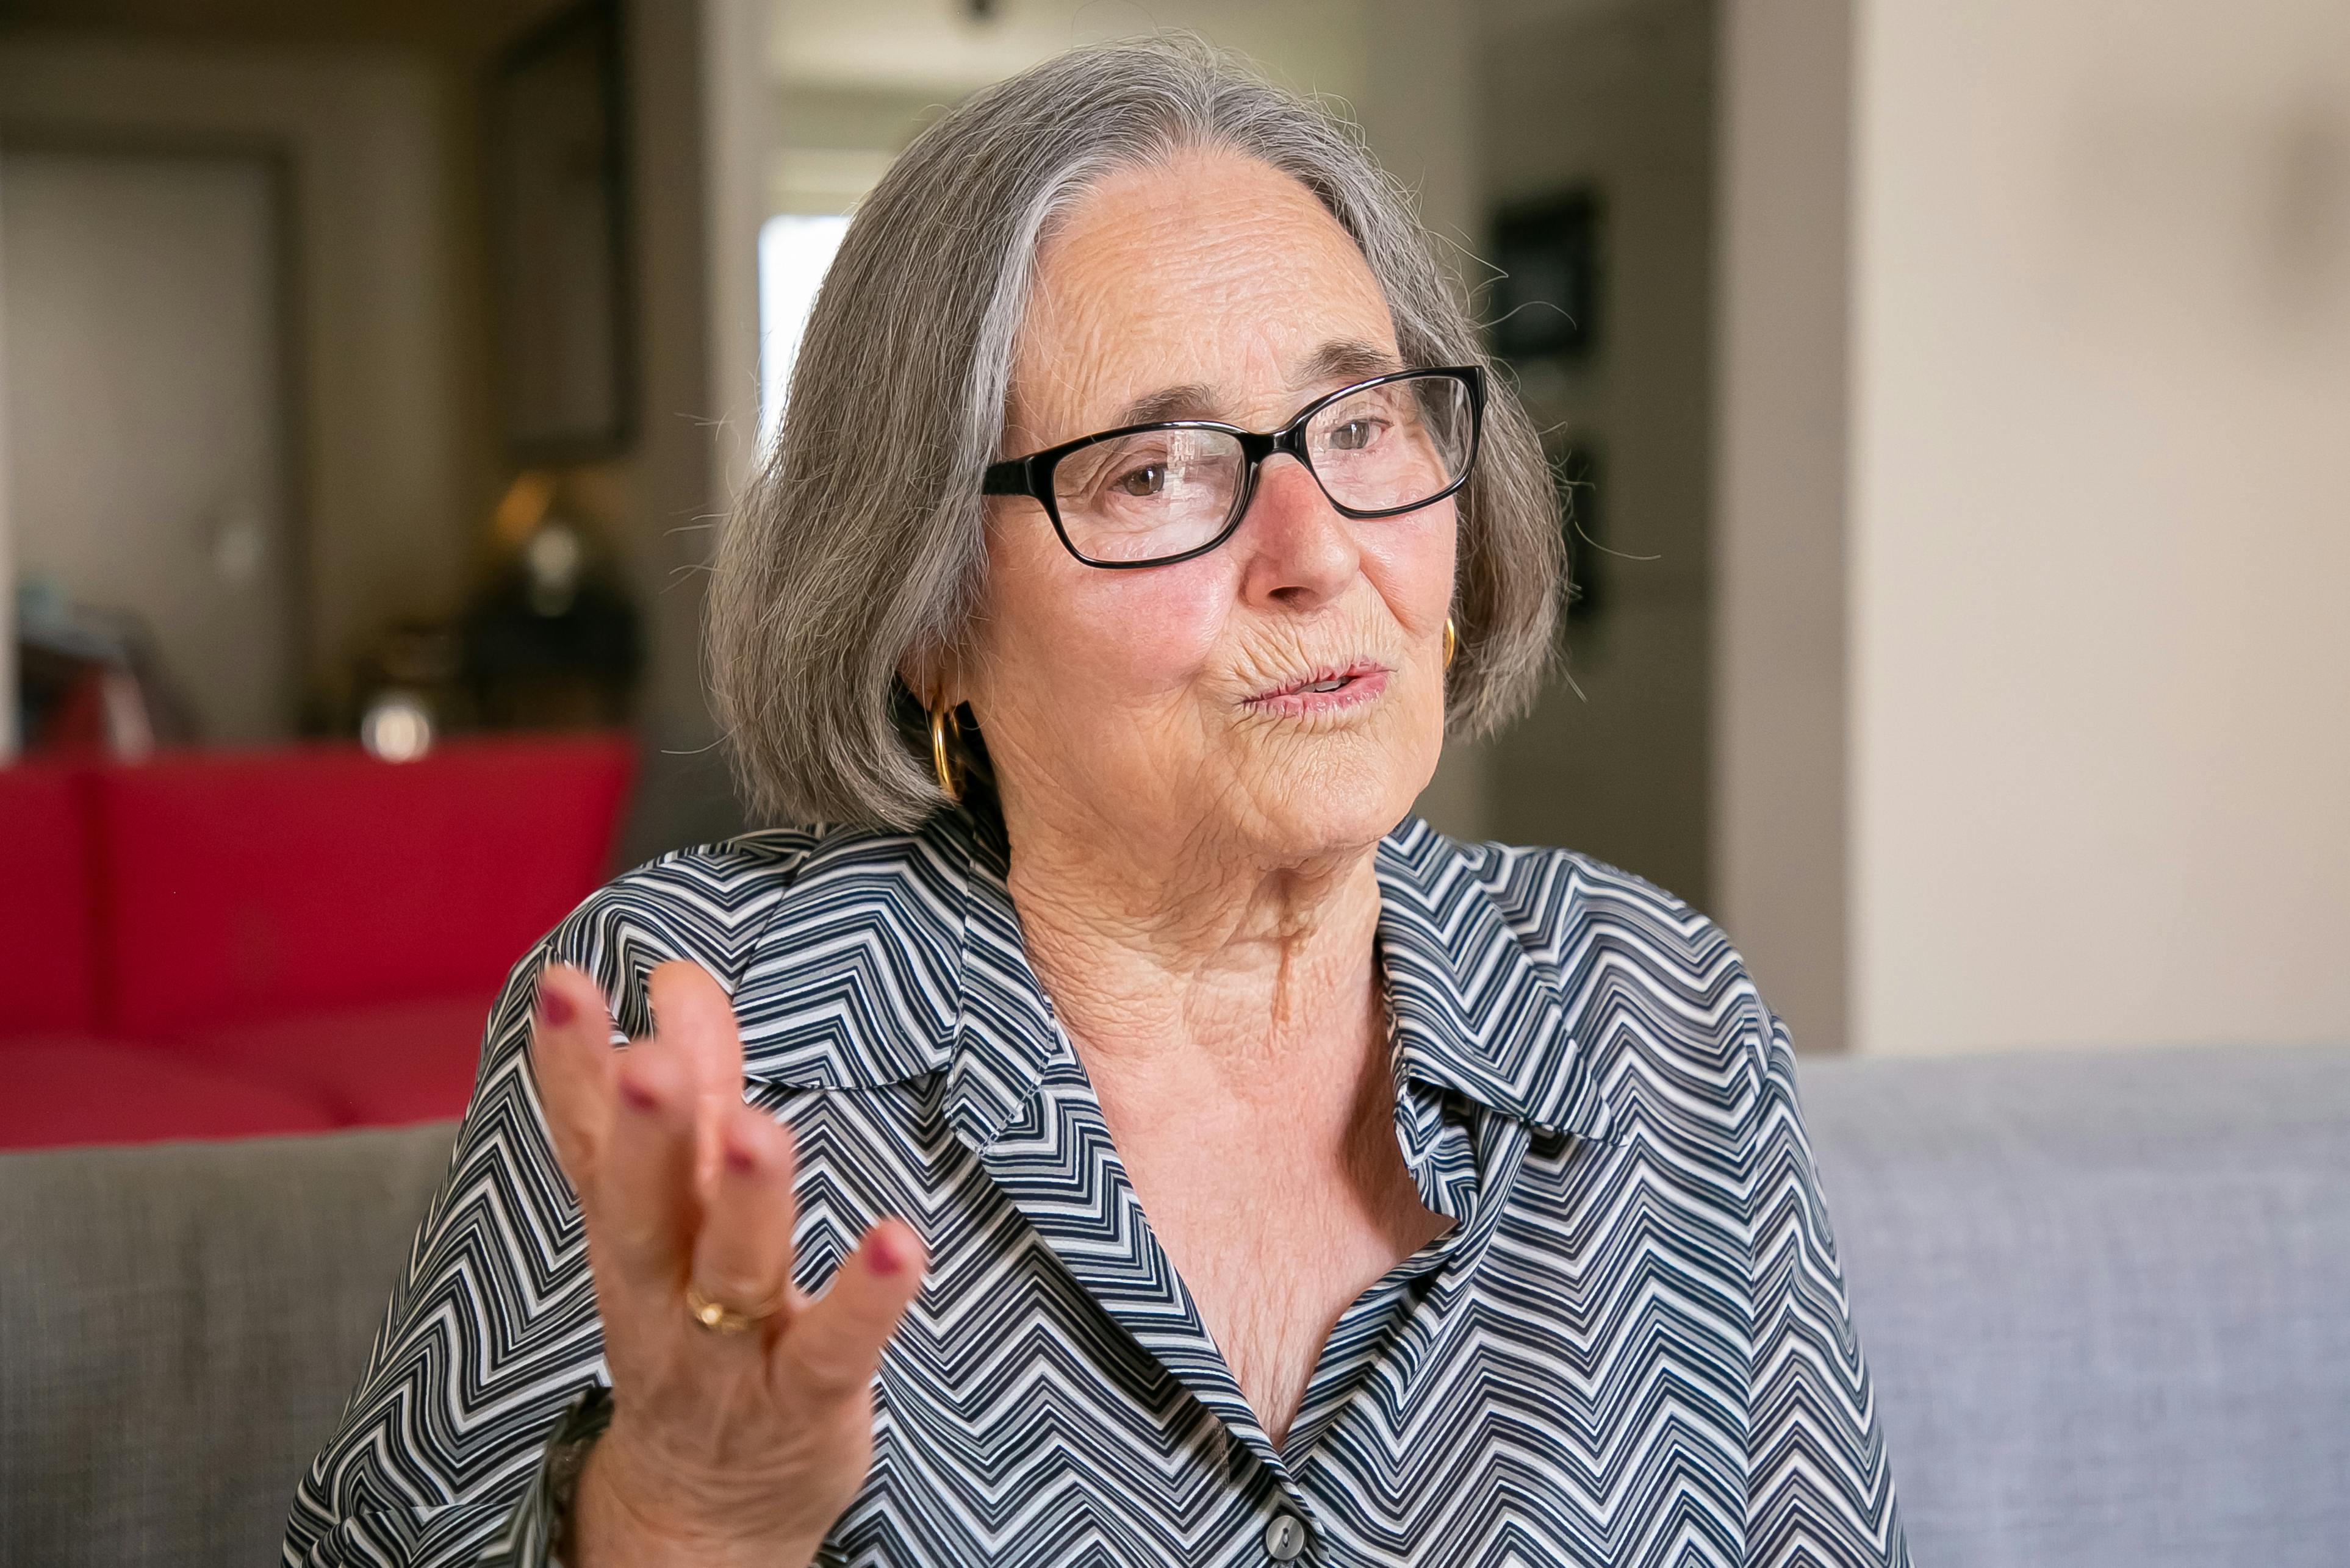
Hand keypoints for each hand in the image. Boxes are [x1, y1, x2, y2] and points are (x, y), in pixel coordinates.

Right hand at [529, 960, 923, 1567]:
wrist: (704, 1511)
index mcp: (633, 1236)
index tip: (566, 988)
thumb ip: (692, 1092)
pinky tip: (898, 1240)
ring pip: (730, 1277)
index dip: (572, 1071)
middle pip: (643, 1211)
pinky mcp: (803, 1403)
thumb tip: (679, 976)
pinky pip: (831, 1350)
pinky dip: (865, 1299)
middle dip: (645, 1132)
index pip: (591, 1145)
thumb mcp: (683, 1211)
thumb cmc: (696, 1329)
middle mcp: (665, 1293)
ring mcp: (729, 1355)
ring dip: (745, 1203)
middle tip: (647, 1056)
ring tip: (762, 1129)